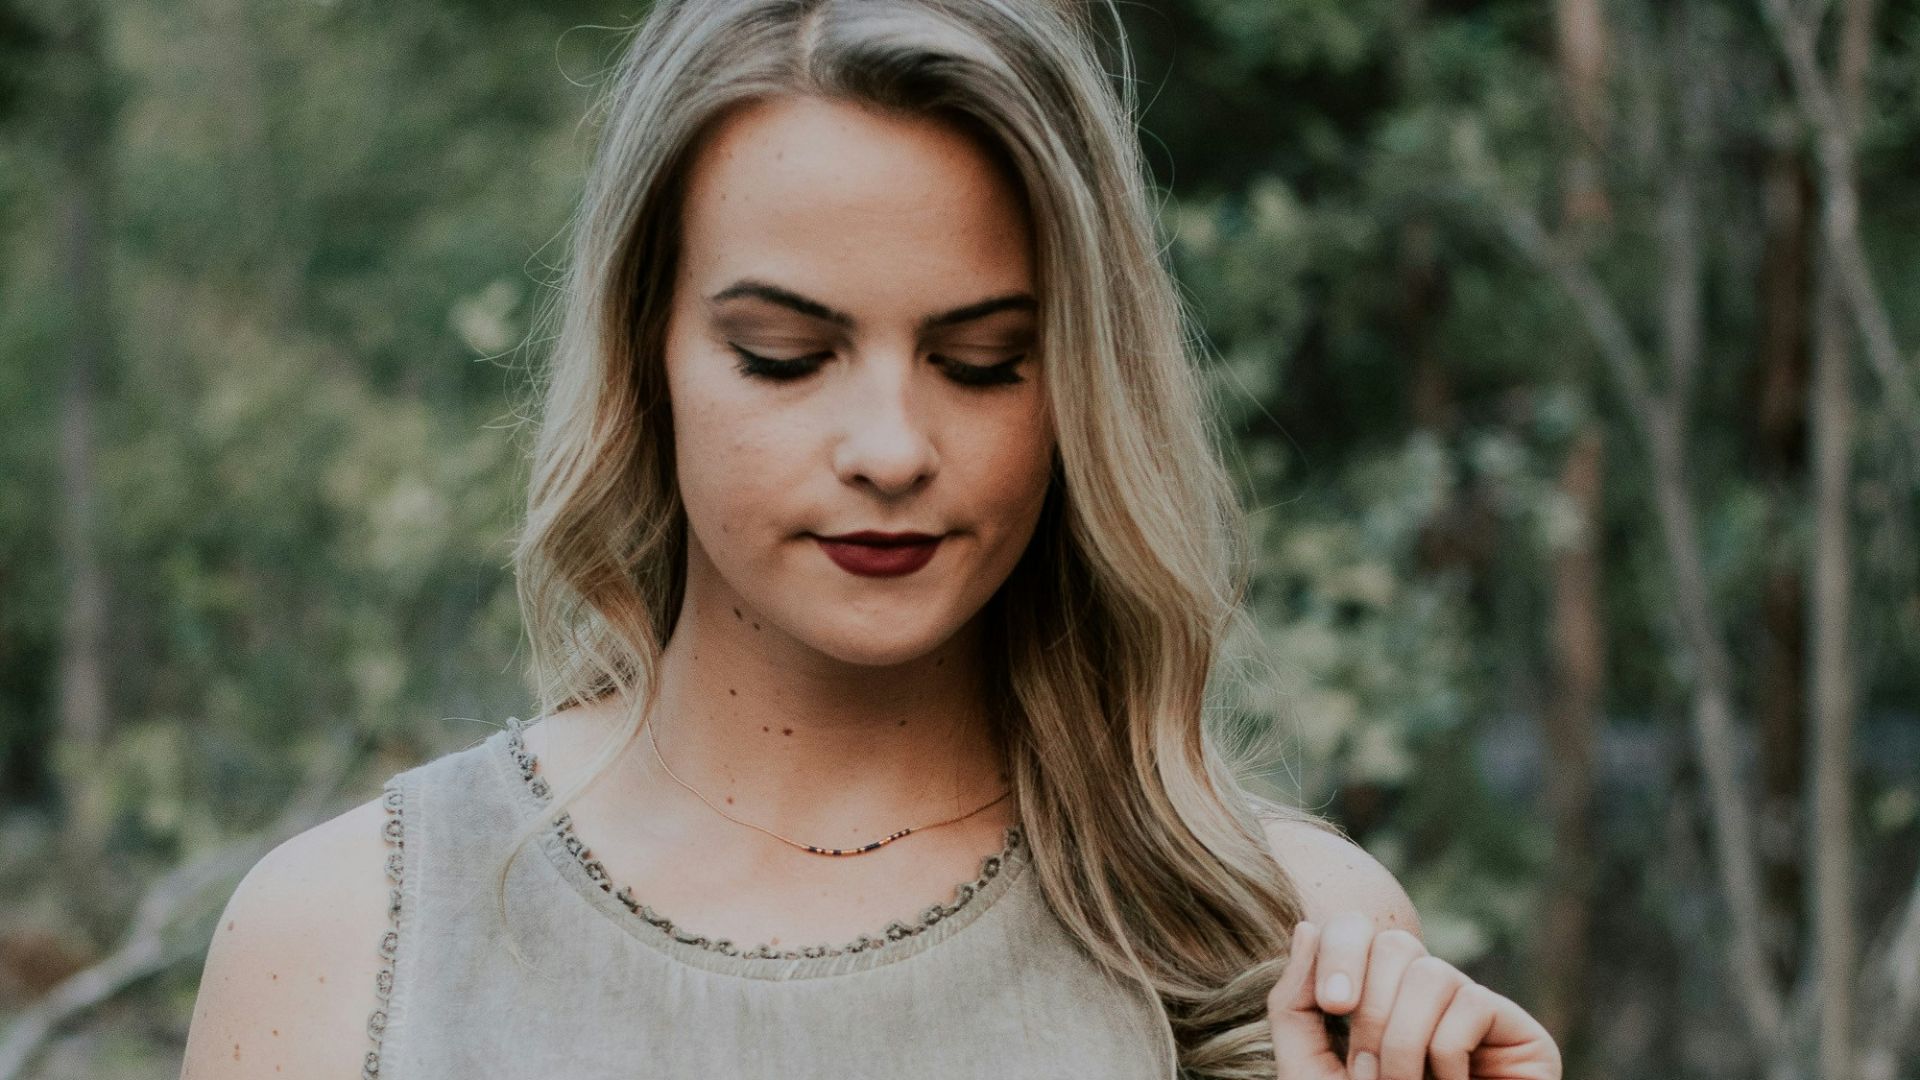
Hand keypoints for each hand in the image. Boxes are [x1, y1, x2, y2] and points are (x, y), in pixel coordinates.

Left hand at [1266, 914, 1561, 1079]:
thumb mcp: (1311, 1068)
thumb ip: (1297, 1005)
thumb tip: (1308, 927)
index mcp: (1381, 997)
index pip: (1360, 930)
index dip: (1341, 951)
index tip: (1332, 1006)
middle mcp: (1428, 996)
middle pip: (1395, 944)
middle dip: (1371, 1012)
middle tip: (1366, 1072)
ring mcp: (1475, 1010)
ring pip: (1431, 973)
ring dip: (1404, 1041)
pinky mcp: (1521, 1032)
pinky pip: (1471, 1004)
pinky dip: (1446, 1055)